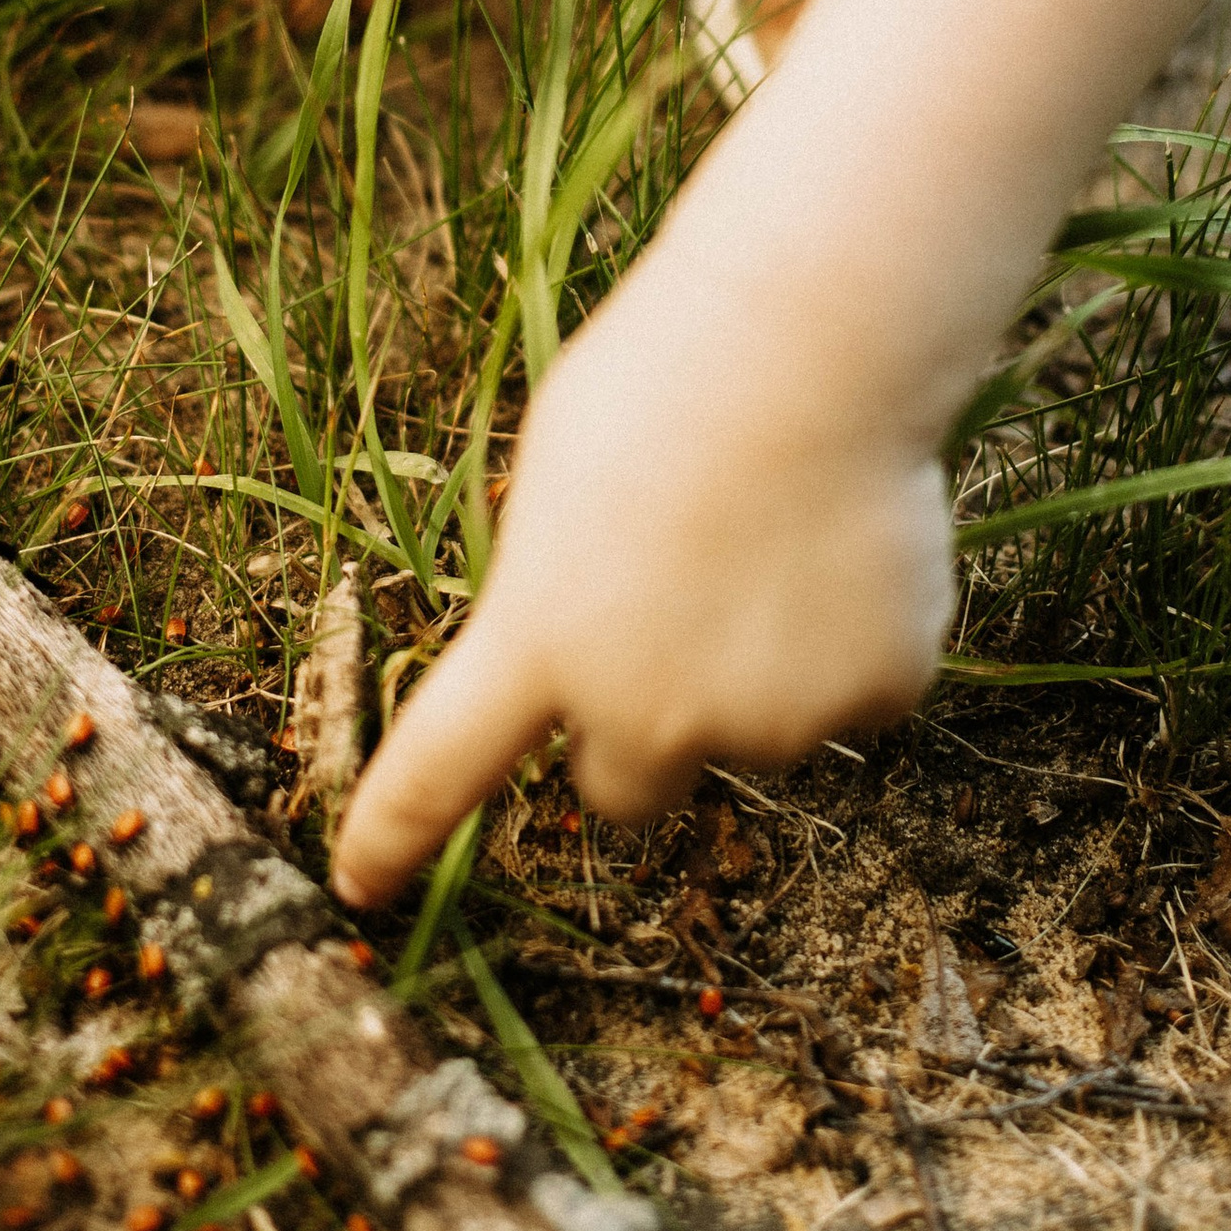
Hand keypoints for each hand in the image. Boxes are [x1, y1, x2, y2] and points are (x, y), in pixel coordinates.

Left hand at [331, 226, 952, 904]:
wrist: (810, 347)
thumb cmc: (668, 377)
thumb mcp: (561, 480)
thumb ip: (561, 591)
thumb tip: (603, 638)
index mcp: (539, 640)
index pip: (438, 767)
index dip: (393, 834)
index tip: (360, 883)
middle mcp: (641, 709)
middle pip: (625, 788)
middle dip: (644, 734)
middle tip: (681, 624)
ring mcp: (763, 717)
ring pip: (754, 729)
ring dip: (762, 670)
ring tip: (779, 538)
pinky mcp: (869, 698)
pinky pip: (857, 694)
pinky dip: (857, 642)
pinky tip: (849, 547)